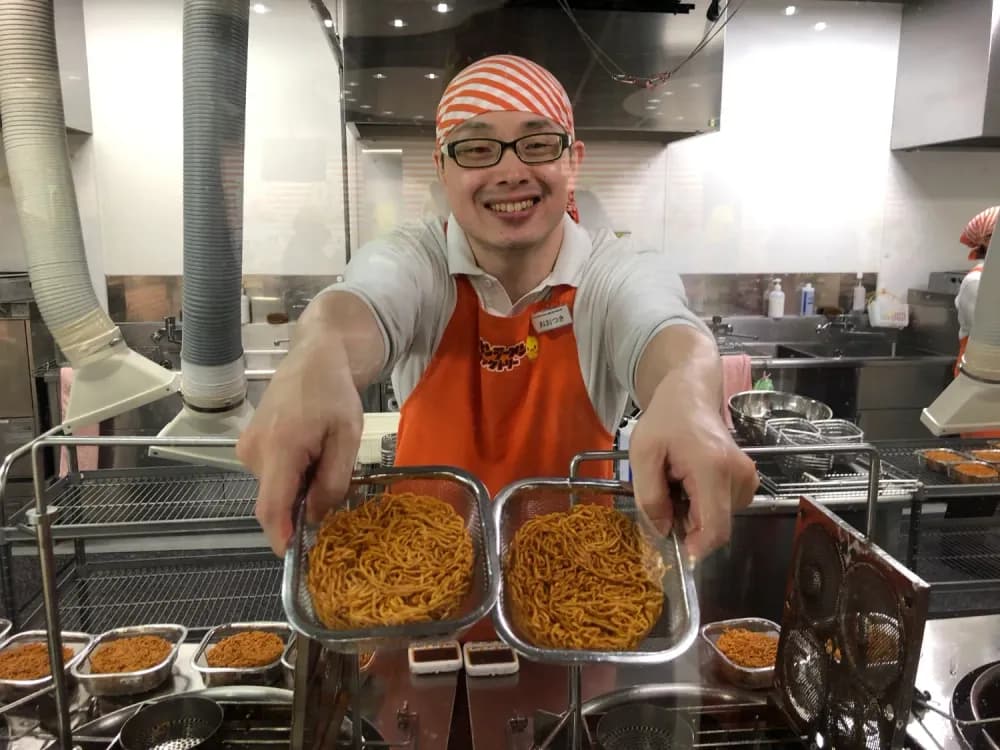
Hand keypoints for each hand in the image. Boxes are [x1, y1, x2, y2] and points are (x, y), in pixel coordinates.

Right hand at [237, 335, 362, 554]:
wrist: (313, 358)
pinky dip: (291, 476)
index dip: (281, 537)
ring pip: (274, 490)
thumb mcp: (347, 437)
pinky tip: (310, 451)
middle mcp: (253, 452)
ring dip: (299, 488)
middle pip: (275, 501)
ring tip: (323, 456)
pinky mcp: (248, 447)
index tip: (295, 558)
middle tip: (332, 481)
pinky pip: (271, 476)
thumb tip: (315, 516)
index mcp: (279, 448)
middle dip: (302, 506)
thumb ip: (333, 480)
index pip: (271, 508)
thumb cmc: (334, 393)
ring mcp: (247, 449)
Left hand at [629, 377, 757, 560]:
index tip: (674, 546)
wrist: (692, 395)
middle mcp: (739, 476)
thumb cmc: (665, 420)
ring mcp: (748, 478)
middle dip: (688, 525)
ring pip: (720, 519)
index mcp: (713, 468)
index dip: (696, 548)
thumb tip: (663, 531)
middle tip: (666, 497)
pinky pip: (725, 508)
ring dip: (695, 514)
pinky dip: (705, 505)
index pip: (716, 528)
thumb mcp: (642, 454)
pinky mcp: (748, 480)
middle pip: (716, 526)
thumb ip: (650, 497)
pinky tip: (691, 483)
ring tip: (678, 484)